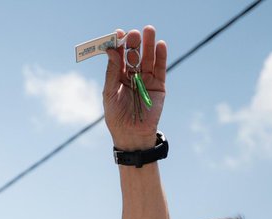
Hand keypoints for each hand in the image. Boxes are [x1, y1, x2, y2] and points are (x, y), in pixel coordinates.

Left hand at [103, 25, 166, 150]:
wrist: (132, 135)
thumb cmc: (116, 117)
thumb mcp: (109, 94)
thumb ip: (111, 73)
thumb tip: (111, 51)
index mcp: (118, 77)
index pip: (119, 57)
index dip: (119, 45)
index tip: (118, 33)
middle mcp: (133, 76)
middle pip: (134, 55)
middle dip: (134, 43)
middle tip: (133, 33)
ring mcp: (146, 80)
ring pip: (148, 59)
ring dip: (148, 45)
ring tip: (149, 30)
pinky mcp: (159, 86)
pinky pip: (160, 69)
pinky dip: (161, 56)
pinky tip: (160, 45)